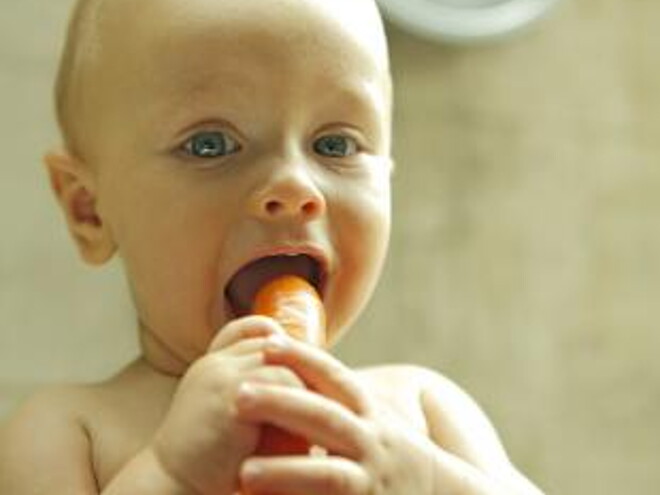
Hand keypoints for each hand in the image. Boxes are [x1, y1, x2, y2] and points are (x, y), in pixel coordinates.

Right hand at [149, 317, 305, 494]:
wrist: (173, 489)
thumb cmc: (209, 466)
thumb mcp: (232, 422)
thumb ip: (258, 399)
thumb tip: (310, 396)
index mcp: (212, 367)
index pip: (252, 330)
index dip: (281, 345)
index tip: (303, 375)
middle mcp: (214, 365)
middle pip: (271, 342)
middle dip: (301, 365)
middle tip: (325, 394)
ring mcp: (219, 375)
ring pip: (282, 360)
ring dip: (304, 387)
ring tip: (319, 414)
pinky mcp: (230, 394)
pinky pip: (283, 380)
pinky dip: (301, 401)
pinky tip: (307, 427)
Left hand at [235, 337, 517, 494]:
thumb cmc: (394, 454)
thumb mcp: (373, 421)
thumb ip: (336, 402)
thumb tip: (293, 370)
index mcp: (369, 413)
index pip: (335, 378)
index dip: (303, 357)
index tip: (267, 343)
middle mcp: (371, 442)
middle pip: (325, 418)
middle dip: (282, 405)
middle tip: (238, 395)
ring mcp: (369, 481)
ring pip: (328, 476)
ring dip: (287, 473)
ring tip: (245, 473)